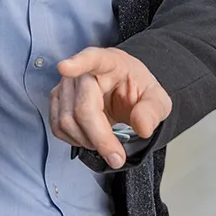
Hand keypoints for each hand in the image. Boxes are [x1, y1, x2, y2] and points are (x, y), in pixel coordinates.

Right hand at [49, 47, 171, 168]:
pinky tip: (91, 138)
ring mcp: (67, 85)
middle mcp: (84, 71)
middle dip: (99, 137)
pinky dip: (75, 140)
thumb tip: (142, 127)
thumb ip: (153, 111)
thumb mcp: (157, 99)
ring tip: (106, 142)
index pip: (93, 58)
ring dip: (88, 141)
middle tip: (117, 157)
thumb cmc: (137, 90)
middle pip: (82, 107)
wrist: (125, 91)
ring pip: (66, 121)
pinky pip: (58, 127)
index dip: (78, 63)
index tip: (65, 67)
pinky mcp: (58, 99)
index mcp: (111, 62)